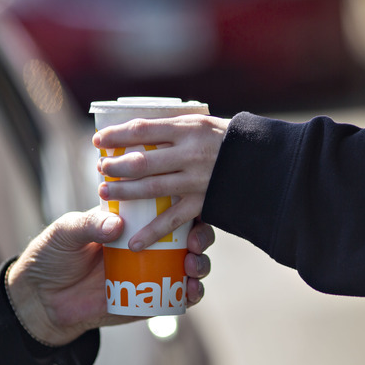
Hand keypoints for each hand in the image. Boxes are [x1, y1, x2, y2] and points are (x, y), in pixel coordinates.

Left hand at [6, 210, 213, 345]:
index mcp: (131, 219)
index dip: (186, 206)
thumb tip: (117, 224)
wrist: (40, 299)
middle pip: (188, 235)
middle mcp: (147, 243)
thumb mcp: (66, 231)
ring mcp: (150, 271)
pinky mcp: (148, 298)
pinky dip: (190, 294)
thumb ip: (89, 224)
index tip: (192, 210)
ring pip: (189, 265)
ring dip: (200, 265)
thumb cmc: (52, 255)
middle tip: (194, 243)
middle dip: (201, 237)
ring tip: (192, 267)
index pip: (167, 206)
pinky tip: (190, 291)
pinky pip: (177, 296)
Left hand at [93, 114, 228, 250]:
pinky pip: (173, 221)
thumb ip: (174, 129)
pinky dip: (152, 233)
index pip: (143, 129)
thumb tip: (139, 130)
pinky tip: (132, 242)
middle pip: (142, 160)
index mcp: (188, 128)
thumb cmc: (228, 139)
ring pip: (151, 188)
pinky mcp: (203, 203)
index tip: (98, 139)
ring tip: (105, 191)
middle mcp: (191, 153)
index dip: (117, 135)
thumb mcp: (202, 123)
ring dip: (125, 192)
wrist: (266, 161)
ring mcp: (196, 180)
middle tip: (101, 168)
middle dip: (116, 165)